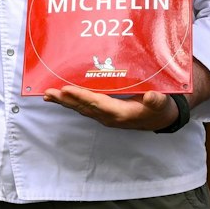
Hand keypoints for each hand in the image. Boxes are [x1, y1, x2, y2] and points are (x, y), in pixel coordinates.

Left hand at [42, 86, 180, 129]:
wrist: (159, 118)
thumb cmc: (159, 108)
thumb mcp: (161, 104)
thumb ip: (156, 100)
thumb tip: (151, 96)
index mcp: (121, 113)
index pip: (97, 103)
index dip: (82, 97)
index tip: (67, 90)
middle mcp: (109, 117)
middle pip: (84, 107)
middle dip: (66, 100)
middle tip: (48, 93)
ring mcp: (105, 116)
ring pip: (81, 108)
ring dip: (64, 102)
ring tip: (48, 95)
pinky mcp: (103, 113)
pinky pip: (84, 107)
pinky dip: (71, 102)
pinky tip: (60, 97)